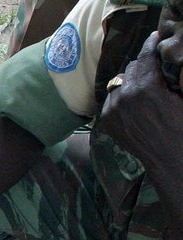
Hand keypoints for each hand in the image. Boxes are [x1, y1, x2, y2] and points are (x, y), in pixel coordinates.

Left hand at [95, 34, 182, 171]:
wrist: (171, 159)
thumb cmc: (182, 127)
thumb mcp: (182, 97)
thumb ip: (170, 77)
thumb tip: (166, 62)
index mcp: (147, 88)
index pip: (146, 57)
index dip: (151, 45)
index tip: (154, 37)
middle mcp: (124, 97)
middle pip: (132, 68)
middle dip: (143, 64)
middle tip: (152, 62)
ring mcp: (112, 111)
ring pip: (119, 83)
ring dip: (130, 81)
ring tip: (143, 85)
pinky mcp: (106, 122)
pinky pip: (111, 100)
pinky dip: (120, 98)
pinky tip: (132, 101)